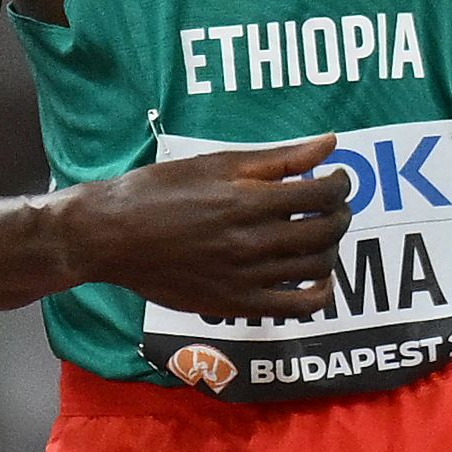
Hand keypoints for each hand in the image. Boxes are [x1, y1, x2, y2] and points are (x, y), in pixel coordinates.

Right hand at [66, 137, 353, 321]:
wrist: (110, 236)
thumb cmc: (158, 192)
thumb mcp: (216, 164)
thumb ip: (278, 158)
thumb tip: (330, 144)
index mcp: (248, 201)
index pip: (324, 194)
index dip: (341, 184)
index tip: (335, 179)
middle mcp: (252, 242)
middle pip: (327, 230)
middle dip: (339, 214)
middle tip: (330, 205)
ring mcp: (246, 278)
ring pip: (318, 267)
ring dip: (329, 248)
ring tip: (316, 235)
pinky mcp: (236, 305)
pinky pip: (299, 307)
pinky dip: (319, 293)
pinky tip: (313, 277)